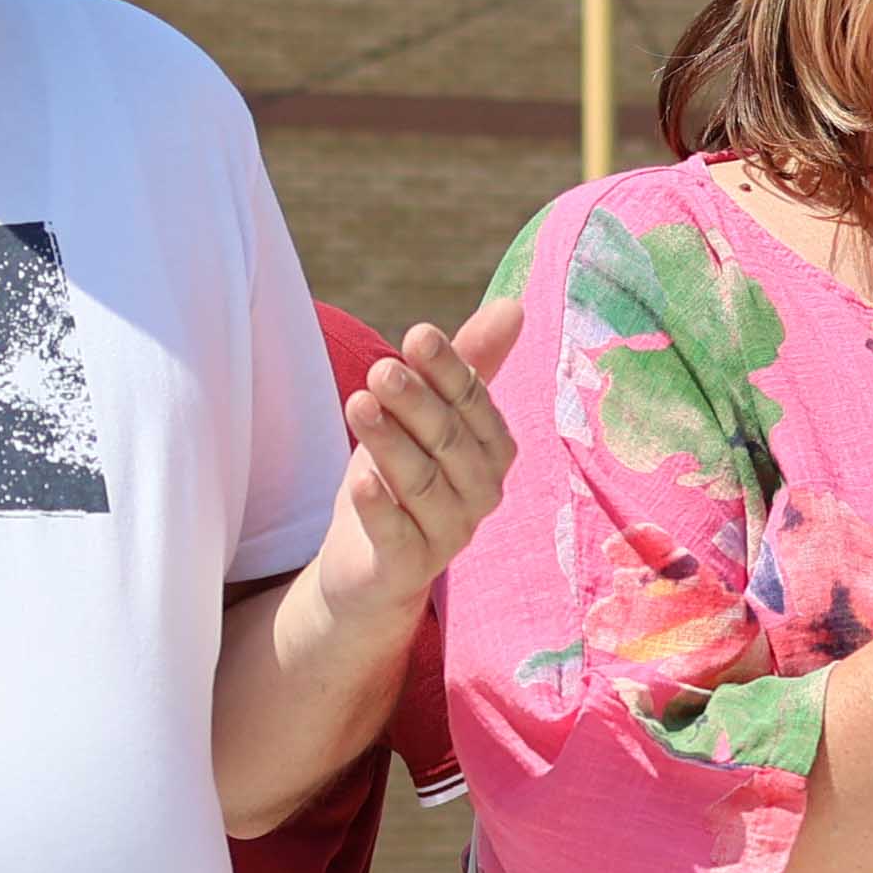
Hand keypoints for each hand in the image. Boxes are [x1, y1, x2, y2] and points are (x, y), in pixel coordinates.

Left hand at [303, 303, 527, 614]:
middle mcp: (480, 493)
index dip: (449, 370)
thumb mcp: (425, 417)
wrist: (367, 567)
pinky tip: (360, 482)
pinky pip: (397, 536)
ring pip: (423, 483)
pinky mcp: (407, 568)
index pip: (475, 404)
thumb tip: (513, 305)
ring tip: (359, 404)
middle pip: (449, 440)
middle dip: (417, 402)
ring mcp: (448, 534)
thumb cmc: (402, 478)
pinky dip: (380, 508)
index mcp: (492, 452)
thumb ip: (467, 366)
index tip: (418, 336)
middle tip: (382, 368)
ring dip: (391, 443)